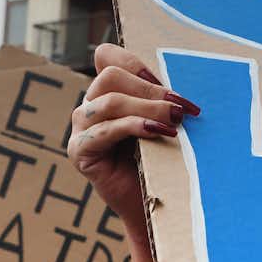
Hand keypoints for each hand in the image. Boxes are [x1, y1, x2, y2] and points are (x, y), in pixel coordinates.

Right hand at [72, 44, 194, 238]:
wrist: (153, 204)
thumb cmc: (163, 160)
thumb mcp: (163, 121)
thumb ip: (161, 98)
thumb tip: (182, 78)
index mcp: (108, 93)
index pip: (107, 57)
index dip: (136, 62)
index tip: (165, 81)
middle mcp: (90, 106)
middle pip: (111, 76)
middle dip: (150, 89)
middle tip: (180, 107)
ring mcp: (81, 129)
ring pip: (110, 101)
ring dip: (147, 107)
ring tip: (175, 121)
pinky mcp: (80, 152)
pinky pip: (104, 130)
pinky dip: (134, 126)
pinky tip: (158, 132)